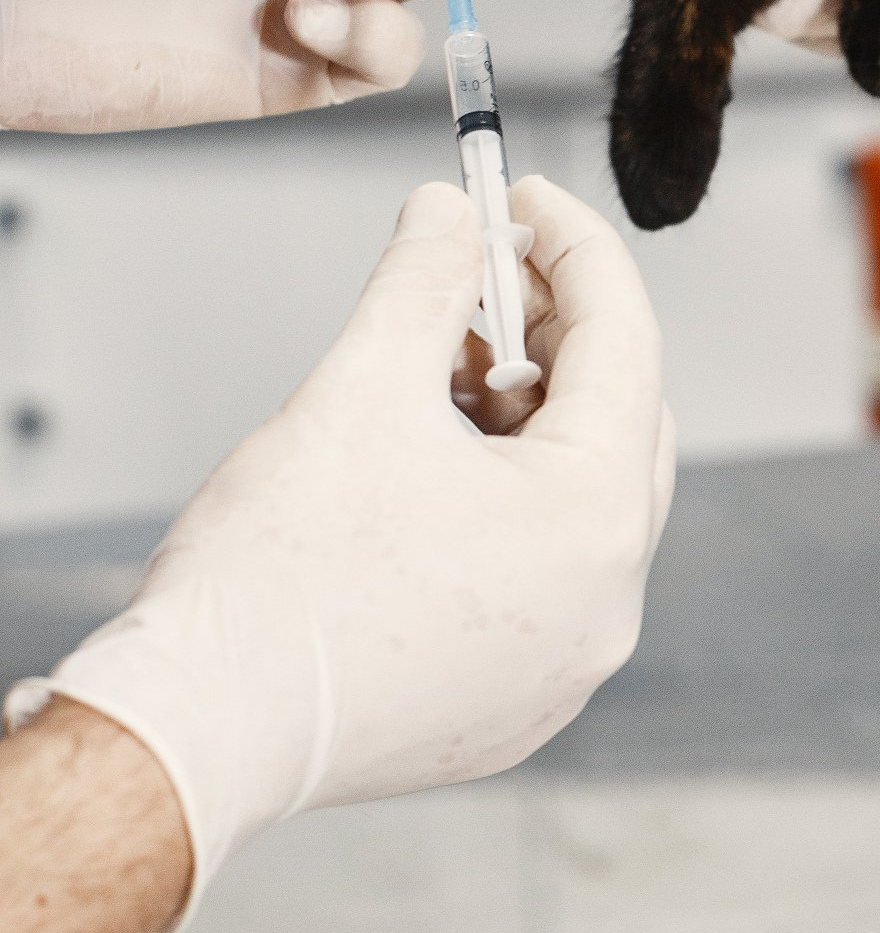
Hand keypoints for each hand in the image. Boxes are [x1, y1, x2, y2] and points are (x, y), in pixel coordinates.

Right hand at [3, 176, 674, 923]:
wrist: (201, 733)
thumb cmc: (274, 584)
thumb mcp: (361, 388)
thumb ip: (425, 281)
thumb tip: (452, 212)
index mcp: (593, 519)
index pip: (626, 342)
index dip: (577, 251)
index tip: (530, 199)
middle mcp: (608, 600)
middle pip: (619, 420)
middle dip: (557, 334)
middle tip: (488, 274)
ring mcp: (571, 661)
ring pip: (581, 499)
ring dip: (528, 418)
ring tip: (441, 369)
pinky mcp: (524, 699)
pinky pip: (549, 572)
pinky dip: (511, 502)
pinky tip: (438, 463)